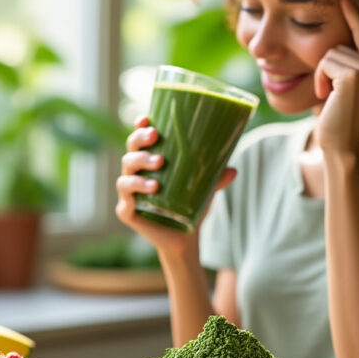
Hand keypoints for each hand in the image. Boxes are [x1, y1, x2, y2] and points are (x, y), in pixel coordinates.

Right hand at [115, 116, 236, 256]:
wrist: (185, 237)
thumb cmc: (191, 205)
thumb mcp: (206, 188)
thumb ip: (217, 178)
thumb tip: (234, 170)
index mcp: (148, 161)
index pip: (139, 139)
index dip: (139, 127)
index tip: (146, 119)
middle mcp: (135, 174)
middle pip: (130, 151)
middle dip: (140, 141)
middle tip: (156, 138)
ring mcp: (128, 194)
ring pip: (126, 174)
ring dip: (140, 167)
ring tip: (159, 170)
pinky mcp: (127, 212)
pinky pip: (125, 201)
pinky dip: (135, 192)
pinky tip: (150, 189)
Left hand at [312, 0, 358, 155]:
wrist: (342, 146)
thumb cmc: (341, 117)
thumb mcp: (353, 87)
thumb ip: (357, 63)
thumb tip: (353, 37)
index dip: (357, 16)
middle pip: (343, 43)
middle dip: (328, 66)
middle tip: (330, 92)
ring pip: (331, 52)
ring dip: (322, 74)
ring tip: (330, 96)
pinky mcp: (355, 76)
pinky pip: (325, 61)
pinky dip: (319, 79)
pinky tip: (325, 96)